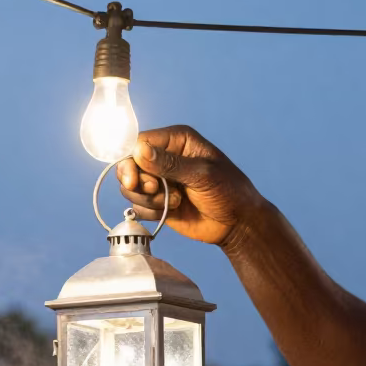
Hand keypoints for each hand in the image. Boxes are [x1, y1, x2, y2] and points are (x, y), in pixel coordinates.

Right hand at [117, 126, 263, 245]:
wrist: (236, 223)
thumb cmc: (228, 191)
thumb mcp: (202, 174)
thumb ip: (170, 164)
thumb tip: (139, 151)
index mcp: (175, 141)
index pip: (139, 143)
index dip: (131, 160)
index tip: (133, 179)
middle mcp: (163, 158)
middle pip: (129, 166)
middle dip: (138, 182)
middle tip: (154, 189)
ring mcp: (159, 182)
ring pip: (131, 188)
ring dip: (148, 198)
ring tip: (174, 202)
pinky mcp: (157, 203)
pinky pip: (138, 207)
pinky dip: (151, 212)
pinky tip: (172, 211)